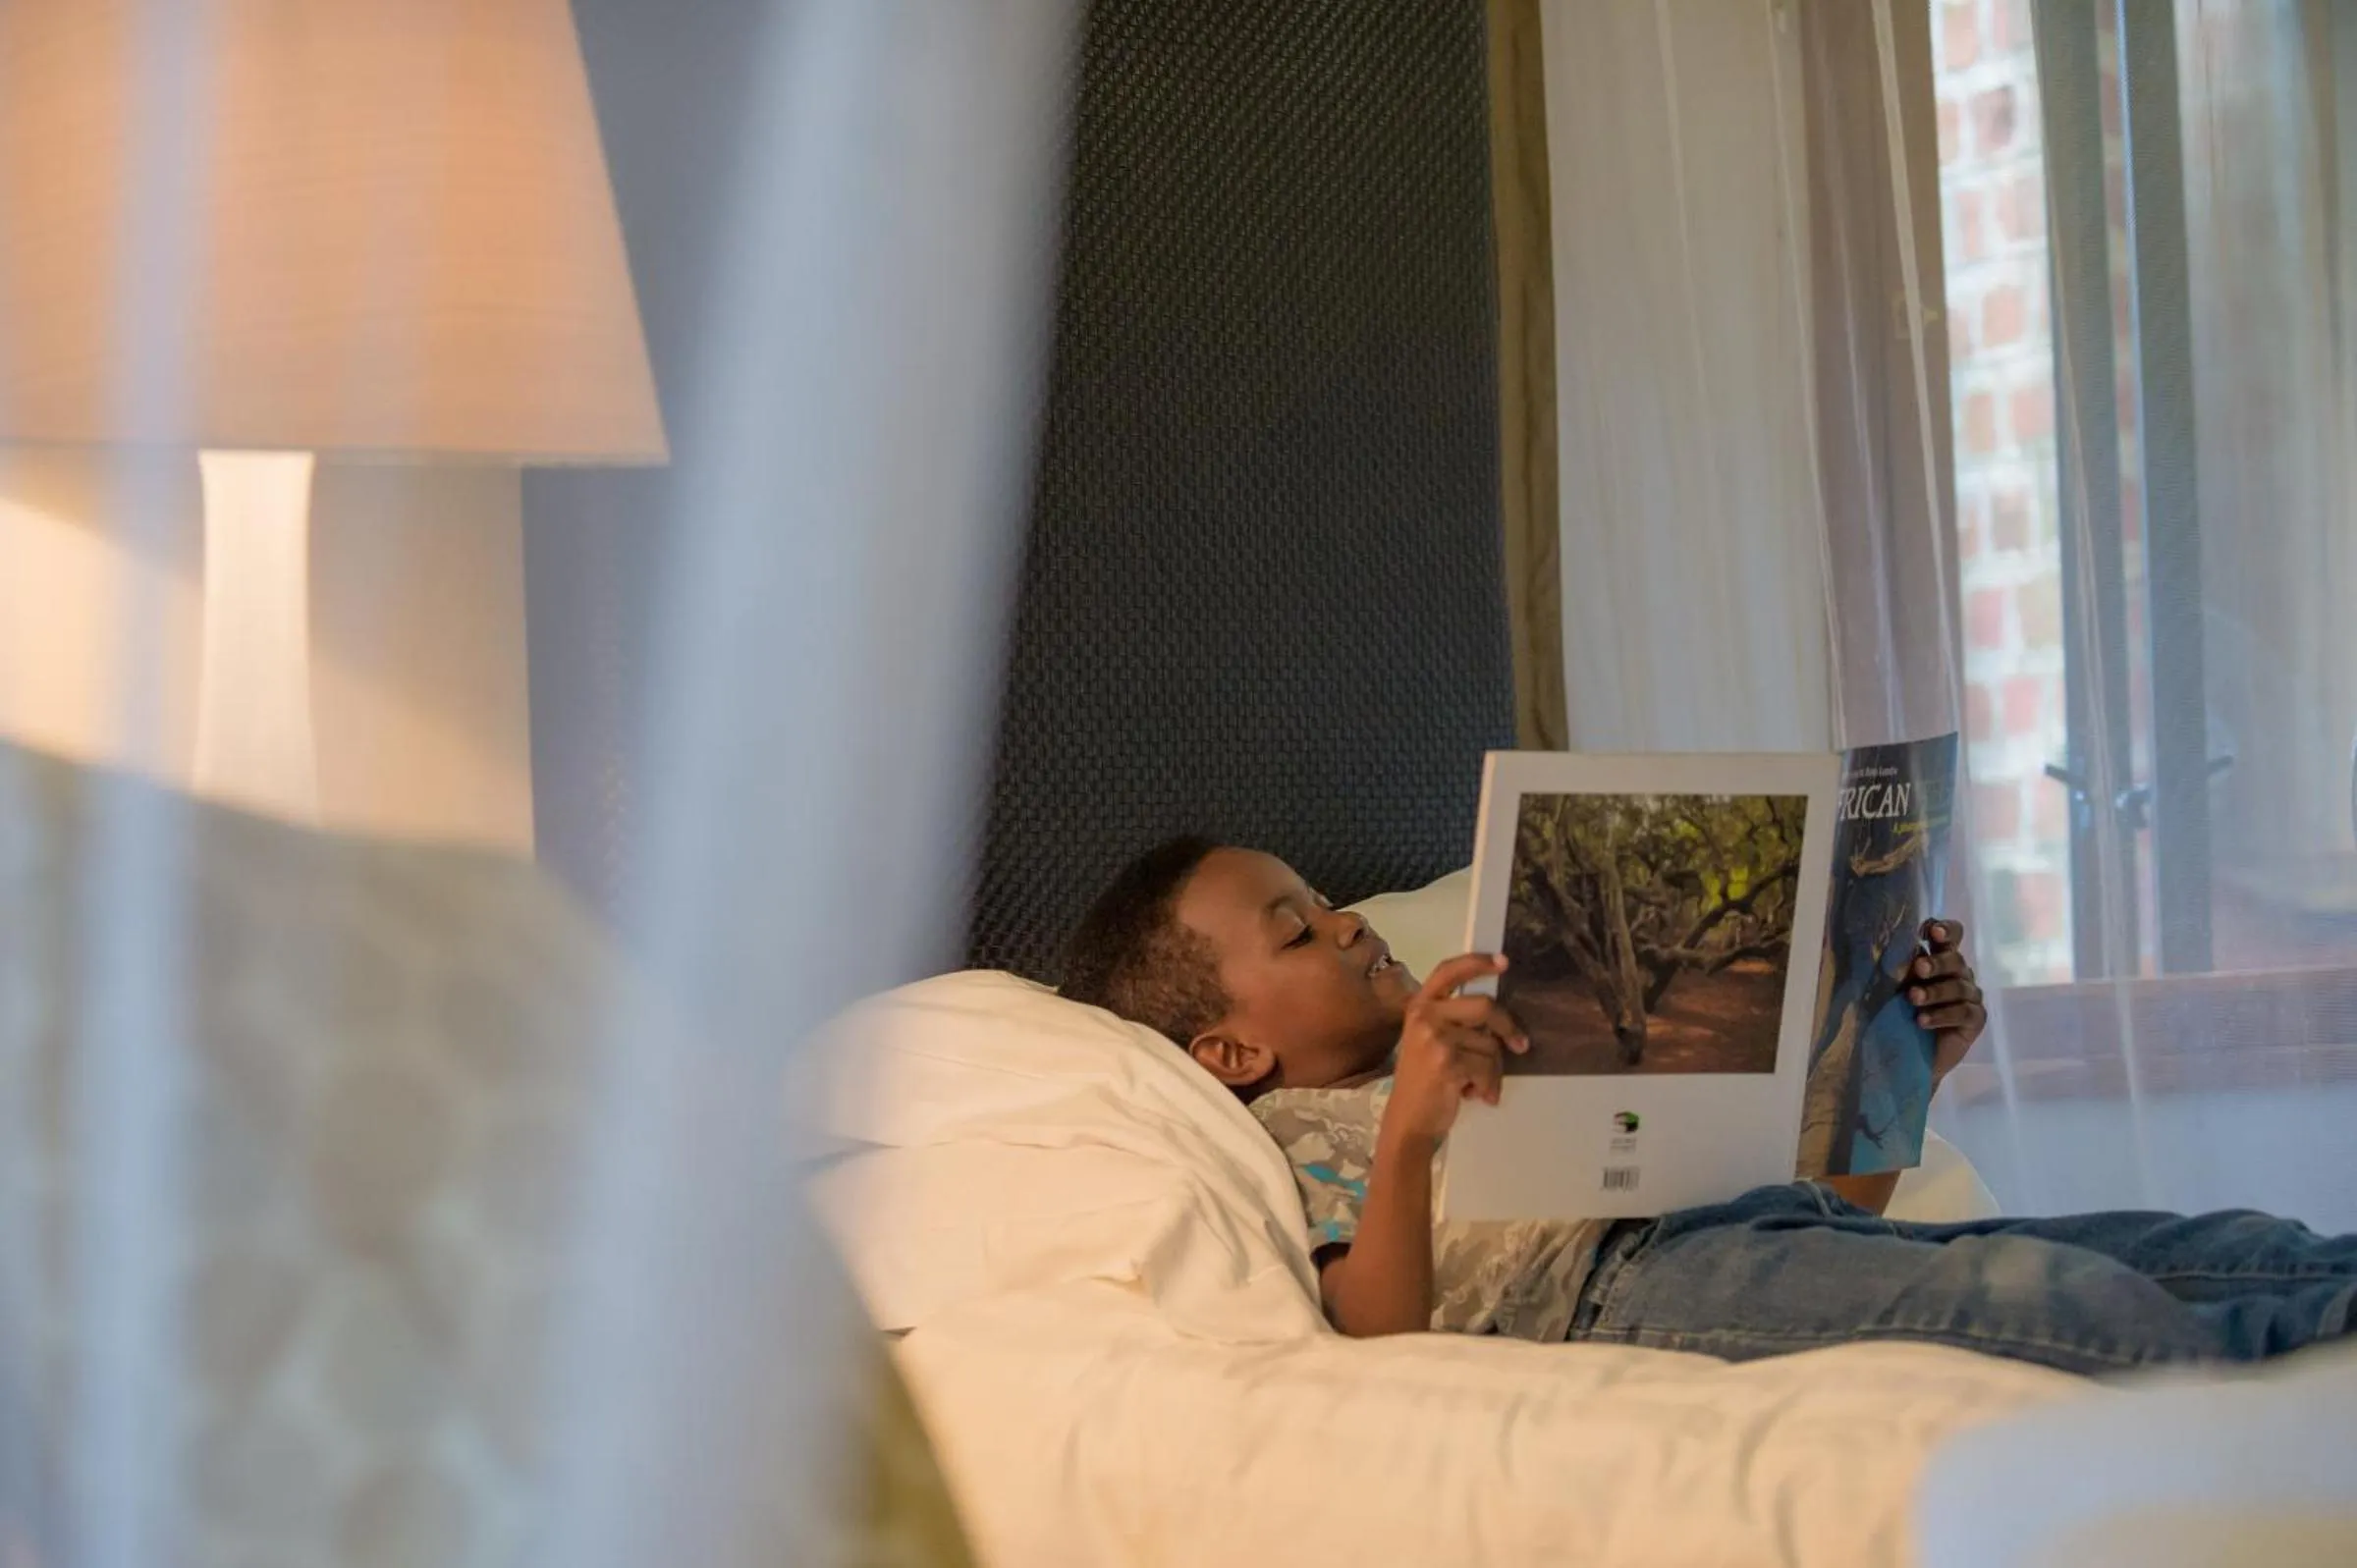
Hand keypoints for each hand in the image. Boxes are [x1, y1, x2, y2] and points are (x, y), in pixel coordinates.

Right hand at [1383, 953, 1529, 1146]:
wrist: (1408, 1121)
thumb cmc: (1423, 1081)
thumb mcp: (1429, 1041)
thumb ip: (1454, 1021)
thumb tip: (1498, 1018)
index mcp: (1419, 1006)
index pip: (1448, 971)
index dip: (1477, 962)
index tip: (1504, 962)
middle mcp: (1424, 1016)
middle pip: (1484, 1006)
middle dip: (1508, 1027)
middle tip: (1521, 1045)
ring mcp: (1434, 1039)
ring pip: (1490, 1044)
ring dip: (1494, 1069)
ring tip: (1480, 1084)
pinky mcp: (1447, 1062)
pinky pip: (1487, 1067)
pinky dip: (1489, 1085)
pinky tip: (1477, 1095)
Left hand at [1909, 919, 1986, 1081]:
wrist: (1906, 1054)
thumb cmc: (1896, 1013)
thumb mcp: (1893, 986)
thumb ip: (1898, 966)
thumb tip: (1890, 943)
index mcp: (1940, 958)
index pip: (1952, 936)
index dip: (1947, 930)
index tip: (1932, 931)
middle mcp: (1959, 974)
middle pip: (1956, 960)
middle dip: (1936, 963)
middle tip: (1918, 969)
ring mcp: (1969, 997)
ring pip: (1959, 987)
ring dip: (1935, 991)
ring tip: (1913, 998)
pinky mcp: (1975, 1021)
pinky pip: (1964, 1012)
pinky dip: (1942, 1015)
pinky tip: (1922, 1020)